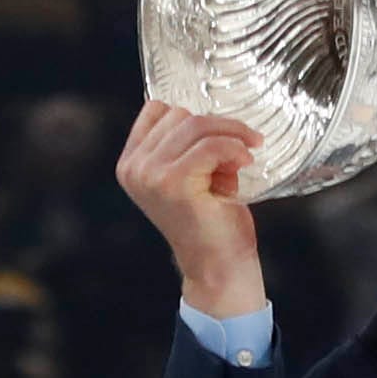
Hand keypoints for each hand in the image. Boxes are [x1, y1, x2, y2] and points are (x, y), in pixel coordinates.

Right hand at [117, 99, 266, 318]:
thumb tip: (208, 113)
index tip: (219, 138)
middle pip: (179, 114)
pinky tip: (246, 160)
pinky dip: (234, 146)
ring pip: (196, 125)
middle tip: (239, 152)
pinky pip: (210, 145)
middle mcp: (134, 168)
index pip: (157, 110)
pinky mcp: (173, 182)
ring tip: (244, 157)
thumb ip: (183, 146)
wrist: (219, 267)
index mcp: (131, 163)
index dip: (193, 119)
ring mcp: (150, 174)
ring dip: (230, 135)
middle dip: (216, 128)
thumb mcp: (189, 175)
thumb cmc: (211, 222)